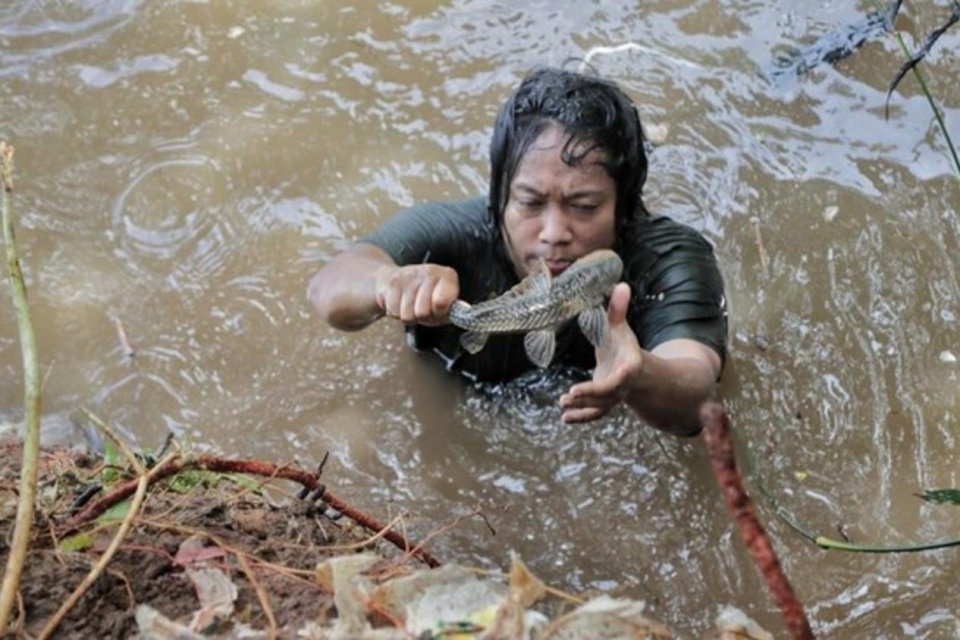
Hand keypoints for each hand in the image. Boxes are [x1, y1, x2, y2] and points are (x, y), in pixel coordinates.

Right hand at [374, 263, 459, 325]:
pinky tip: (400, 302)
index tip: (438, 310)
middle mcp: (429, 272)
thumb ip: (450, 311)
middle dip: (421, 317)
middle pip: (423, 312)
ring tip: (412, 306)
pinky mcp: (392, 283)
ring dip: (409, 316)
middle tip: (422, 309)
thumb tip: (454, 314)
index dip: (438, 313)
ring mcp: (410, 276)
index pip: (442, 302)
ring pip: (407, 314)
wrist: (394, 279)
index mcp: (447, 276)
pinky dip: (396, 312)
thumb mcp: (443, 304)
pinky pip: (394, 311)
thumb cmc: (424, 296)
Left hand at [560, 283, 642, 422]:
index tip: (616, 373)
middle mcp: (622, 385)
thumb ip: (619, 310)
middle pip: (609, 392)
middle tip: (571, 395)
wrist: (636, 373)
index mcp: (630, 365)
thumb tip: (621, 284)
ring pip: (600, 407)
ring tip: (563, 404)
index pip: (626, 372)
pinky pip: (593, 413)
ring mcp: (613, 397)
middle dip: (591, 394)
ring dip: (582, 408)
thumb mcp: (622, 328)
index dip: (619, 376)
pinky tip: (564, 416)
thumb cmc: (624, 347)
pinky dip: (580, 417)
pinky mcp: (602, 403)